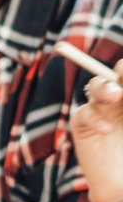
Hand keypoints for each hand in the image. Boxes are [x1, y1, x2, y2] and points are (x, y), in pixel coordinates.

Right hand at [70, 64, 122, 201]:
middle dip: (122, 71)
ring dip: (104, 87)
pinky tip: (107, 130)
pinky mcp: (82, 126)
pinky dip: (95, 119)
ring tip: (116, 95)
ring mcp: (100, 111)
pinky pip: (84, 114)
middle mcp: (119, 102)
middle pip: (115, 75)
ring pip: (96, 86)